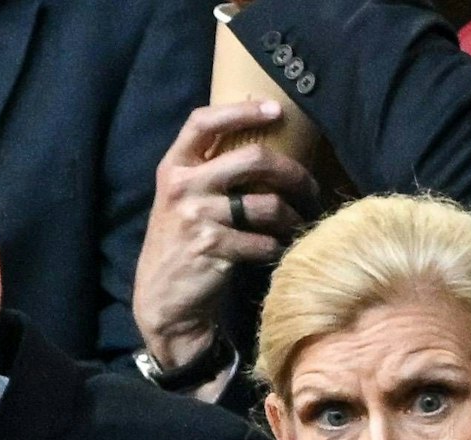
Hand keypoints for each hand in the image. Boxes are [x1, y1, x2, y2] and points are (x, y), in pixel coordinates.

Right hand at [133, 101, 320, 372]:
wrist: (161, 299)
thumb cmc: (180, 243)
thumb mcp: (180, 200)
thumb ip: (207, 171)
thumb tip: (263, 141)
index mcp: (173, 168)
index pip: (203, 123)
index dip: (241, 111)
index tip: (275, 109)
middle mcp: (183, 187)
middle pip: (253, 158)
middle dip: (292, 172)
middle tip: (309, 186)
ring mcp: (197, 218)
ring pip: (268, 204)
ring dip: (292, 217)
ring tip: (296, 224)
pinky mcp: (212, 248)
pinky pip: (264, 241)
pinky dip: (276, 247)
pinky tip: (275, 251)